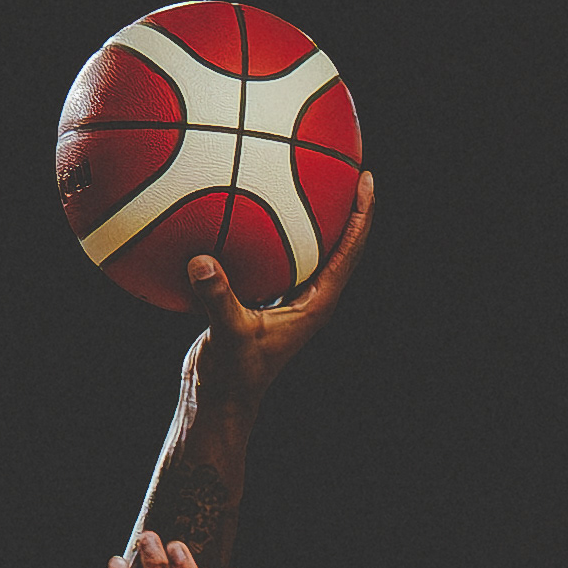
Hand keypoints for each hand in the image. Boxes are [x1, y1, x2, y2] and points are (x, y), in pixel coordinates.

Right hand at [184, 169, 374, 410]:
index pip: (349, 252)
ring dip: (314, 216)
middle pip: (340, 244)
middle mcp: (309, 299)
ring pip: (311, 249)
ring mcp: (290, 299)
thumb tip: (201, 261)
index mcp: (316, 305)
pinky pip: (275, 257)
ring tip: (307, 175)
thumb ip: (217, 299)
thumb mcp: (227, 336)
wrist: (220, 401)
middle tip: (350, 166)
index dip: (361, 215)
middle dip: (348, 206)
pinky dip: (269, 232)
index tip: (366, 179)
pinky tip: (249, 207)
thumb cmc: (232, 376)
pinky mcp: (266, 300)